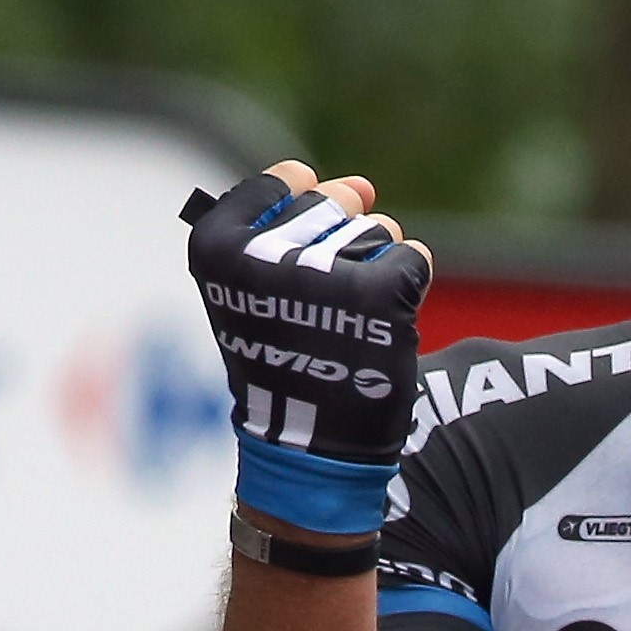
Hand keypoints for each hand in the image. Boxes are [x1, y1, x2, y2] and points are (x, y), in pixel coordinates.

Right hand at [182, 161, 432, 558]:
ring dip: (377, 268)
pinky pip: (413, 258)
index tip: (302, 256)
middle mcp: (263, 251)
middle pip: (333, 203)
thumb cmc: (283, 364)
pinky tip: (383, 329)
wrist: (309, 448)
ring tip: (350, 323)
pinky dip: (410, 288)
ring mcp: (324, 270)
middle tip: (329, 305)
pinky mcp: (379, 292)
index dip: (304, 211)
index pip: (282, 181)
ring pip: (377, 229)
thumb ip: (286, 226)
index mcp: (217, 246)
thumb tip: (361, 185)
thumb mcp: (249, 291)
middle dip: (344, 244)